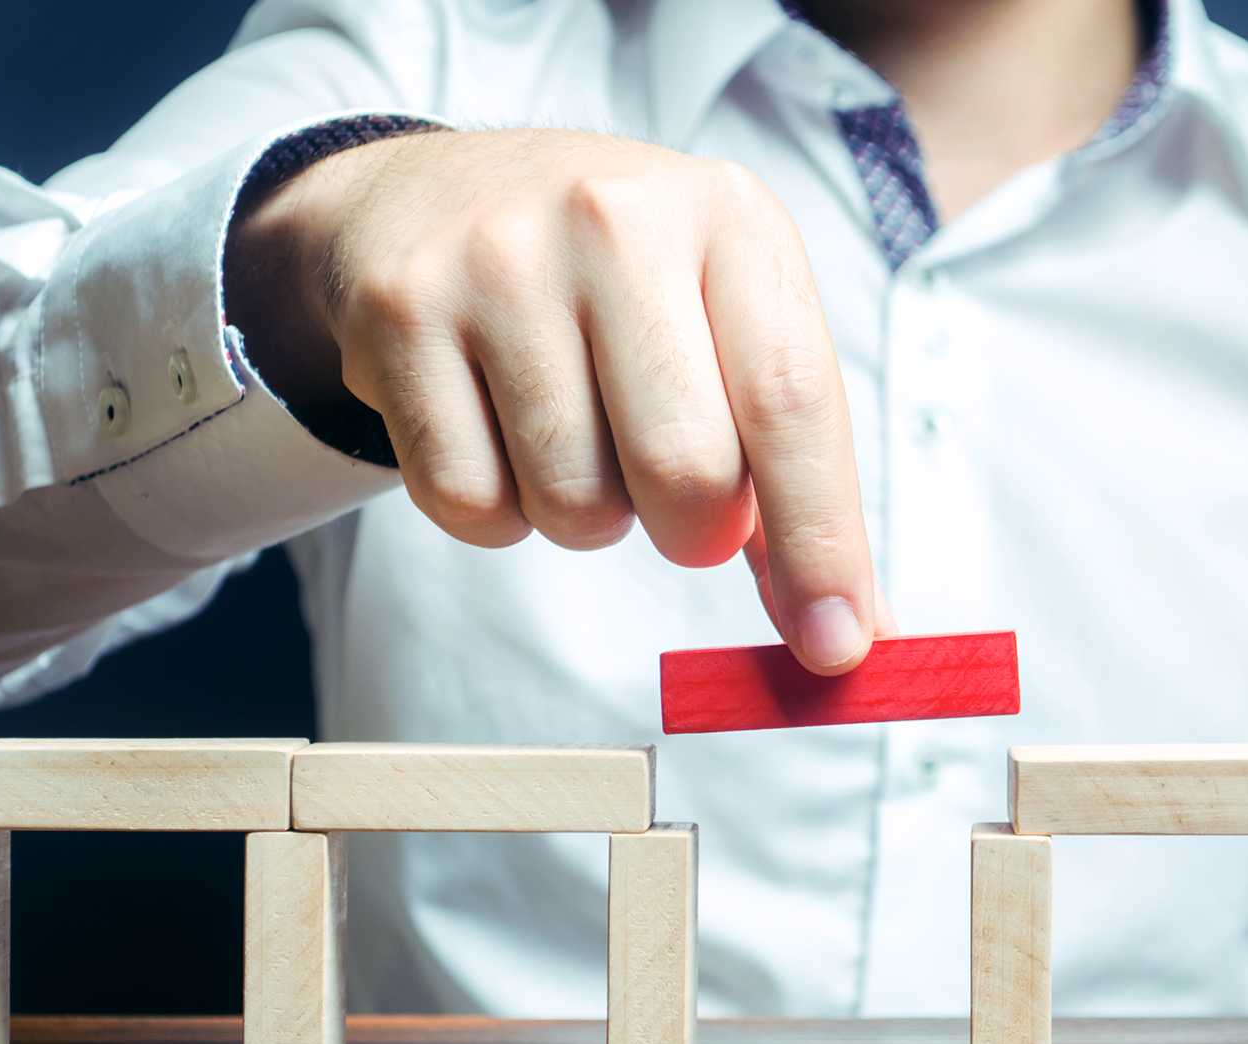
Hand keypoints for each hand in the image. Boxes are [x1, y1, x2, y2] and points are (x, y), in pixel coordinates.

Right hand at [225, 128, 894, 671]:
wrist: (432, 195)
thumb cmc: (614, 284)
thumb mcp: (724, 324)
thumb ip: (790, 475)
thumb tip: (845, 631)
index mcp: (729, 218)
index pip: (795, 404)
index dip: (822, 541)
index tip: (836, 644)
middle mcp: (616, 219)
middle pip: (686, 470)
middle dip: (690, 530)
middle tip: (671, 497)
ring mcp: (500, 262)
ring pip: (574, 503)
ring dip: (587, 515)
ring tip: (573, 433)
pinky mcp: (403, 314)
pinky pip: (469, 503)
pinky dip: (497, 512)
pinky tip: (497, 433)